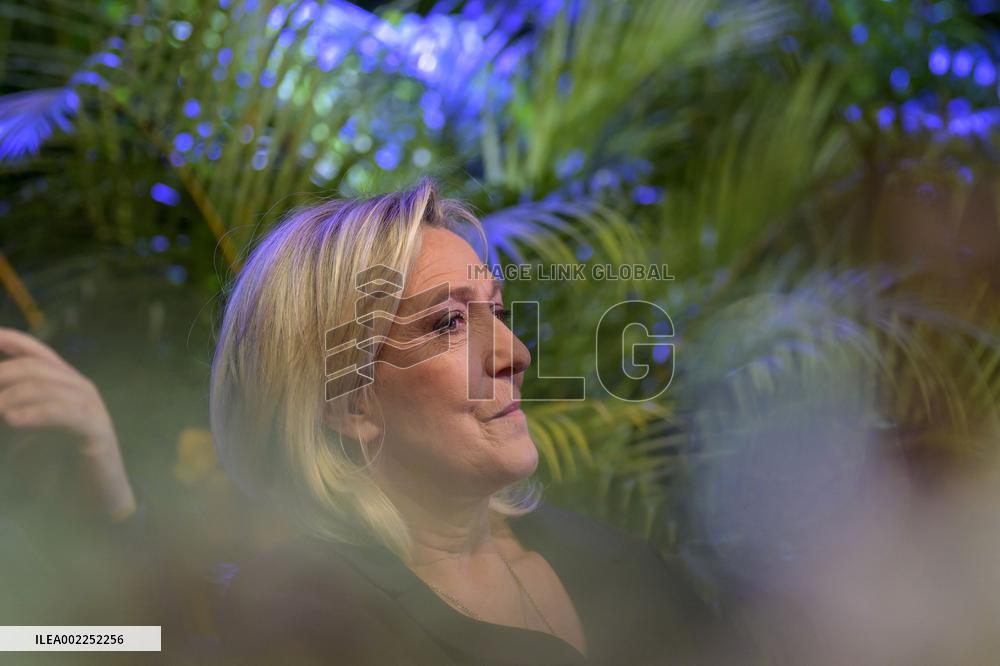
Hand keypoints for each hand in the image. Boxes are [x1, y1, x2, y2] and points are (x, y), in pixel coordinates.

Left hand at [0, 327, 136, 519]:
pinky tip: (14, 419)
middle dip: (2, 374)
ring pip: (48, 386)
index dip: (9, 340)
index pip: (35, 350)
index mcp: (63, 384)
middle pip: (35, 366)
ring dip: (12, 395)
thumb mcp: (26, 434)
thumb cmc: (56, 471)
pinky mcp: (97, 430)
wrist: (93, 504)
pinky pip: (65, 413)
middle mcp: (79, 388)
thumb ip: (11, 411)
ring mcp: (91, 407)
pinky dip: (36, 413)